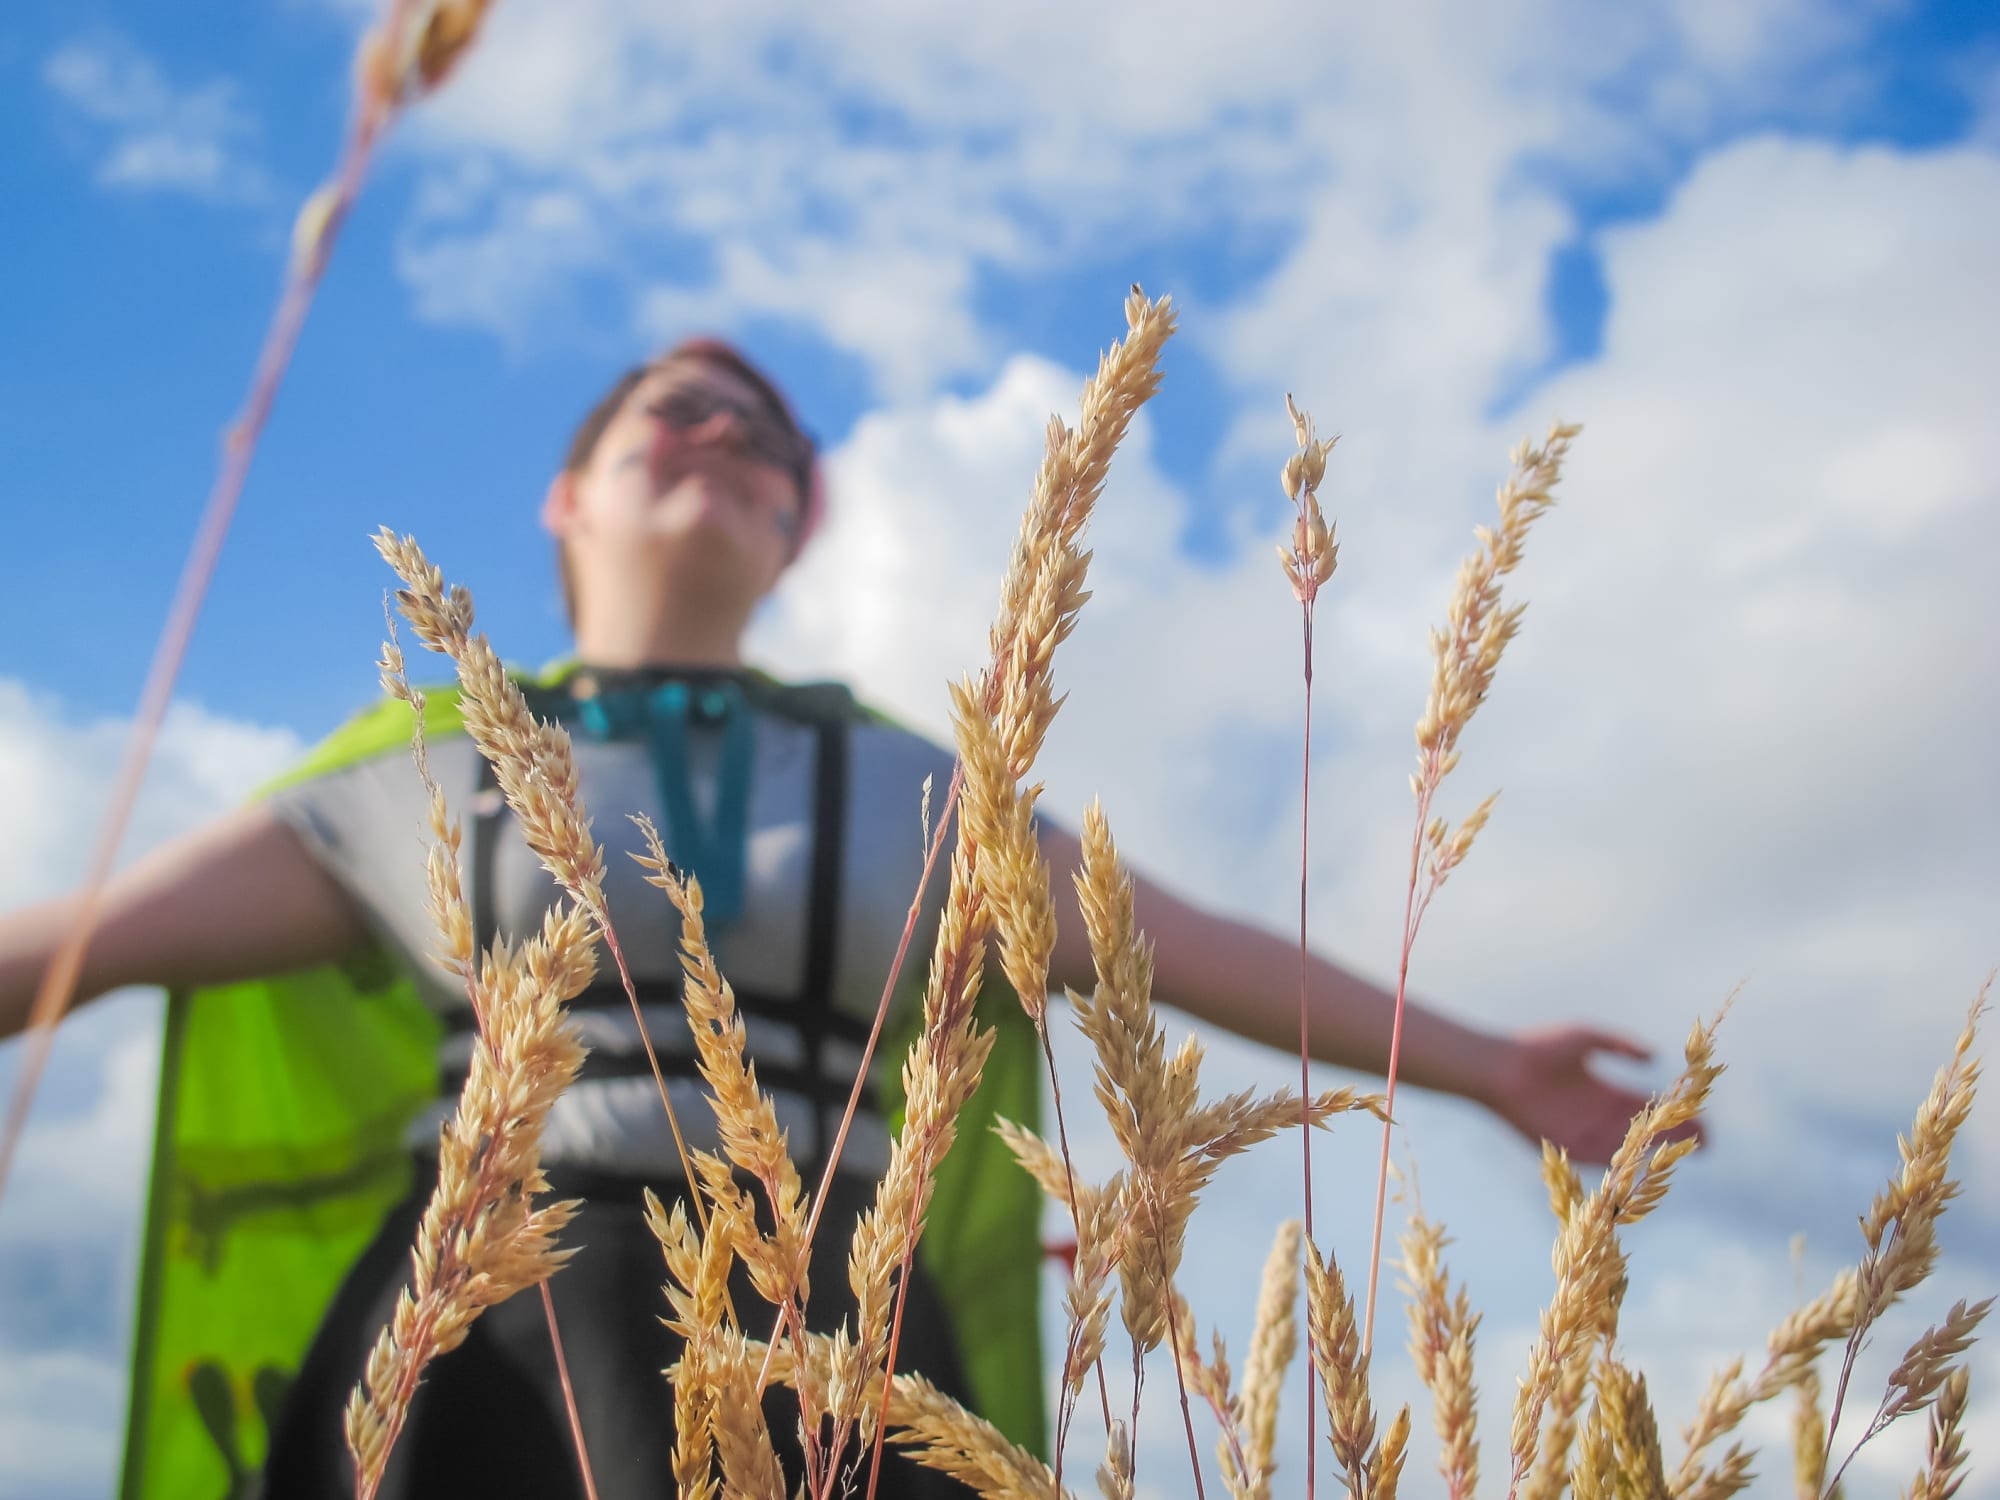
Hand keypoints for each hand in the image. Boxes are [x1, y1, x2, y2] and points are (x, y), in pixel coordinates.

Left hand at [1482, 1027, 1701, 1165]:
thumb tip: (1654, 1055)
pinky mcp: (1566, 1145)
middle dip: (1673, 1135)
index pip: (1645, 1106)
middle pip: (1642, 1130)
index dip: (1673, 1112)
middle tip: (1705, 1141)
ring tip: (1684, 1150)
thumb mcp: (1587, 1038)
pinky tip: (1648, 1158)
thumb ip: (1619, 1044)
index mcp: (1602, 1091)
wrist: (1501, 1066)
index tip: (1701, 1116)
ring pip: (1626, 1145)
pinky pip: (1601, 1156)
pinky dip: (1623, 1159)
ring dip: (1655, 1149)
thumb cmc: (1539, 1047)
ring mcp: (1582, 1131)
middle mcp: (1595, 1115)